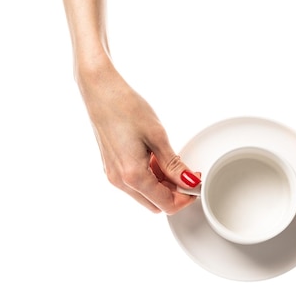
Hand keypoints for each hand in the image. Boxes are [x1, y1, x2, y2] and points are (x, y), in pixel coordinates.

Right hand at [77, 60, 199, 214]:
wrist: (100, 90)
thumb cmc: (126, 107)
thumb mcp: (158, 136)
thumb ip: (174, 165)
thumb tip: (190, 182)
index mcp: (132, 176)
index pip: (165, 204)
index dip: (185, 198)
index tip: (195, 183)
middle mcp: (119, 181)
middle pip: (154, 204)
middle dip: (174, 193)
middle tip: (185, 173)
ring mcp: (113, 175)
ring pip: (145, 195)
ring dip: (161, 185)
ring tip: (169, 160)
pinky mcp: (110, 167)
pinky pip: (134, 183)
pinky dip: (149, 177)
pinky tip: (155, 158)